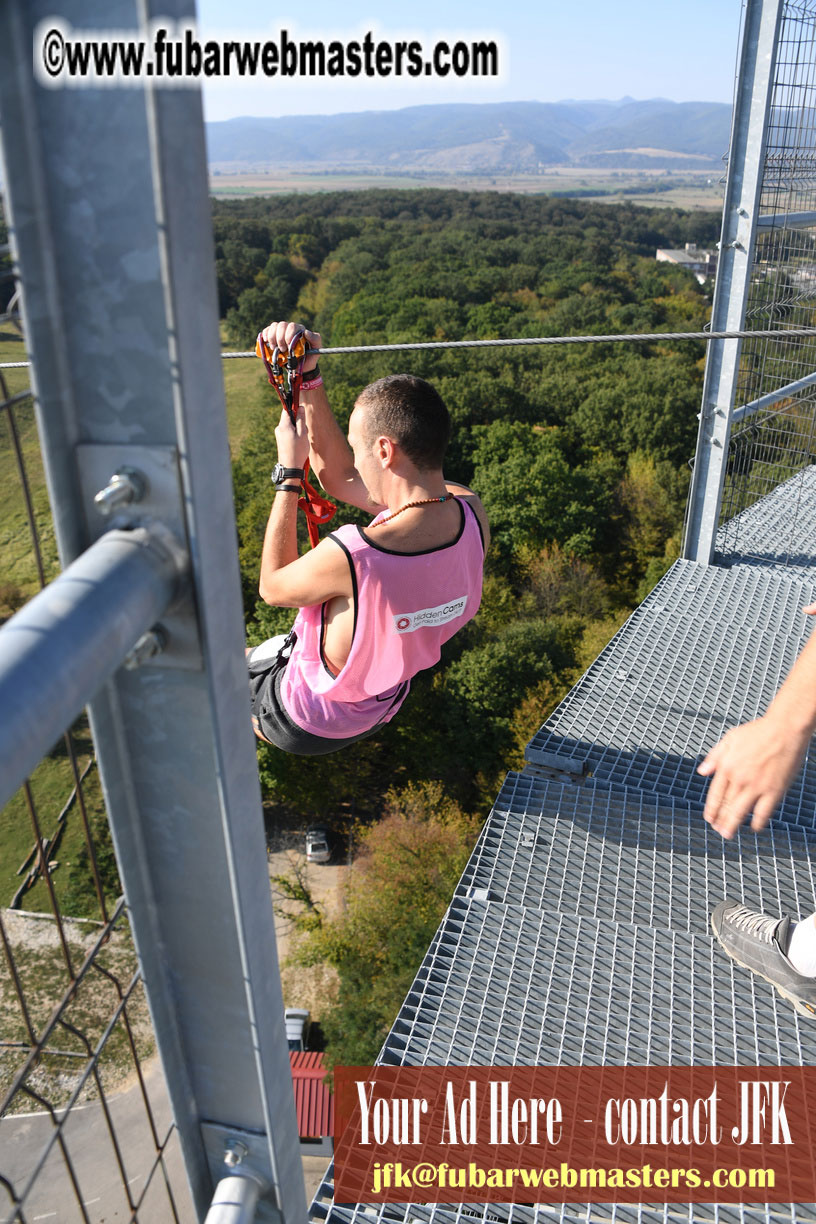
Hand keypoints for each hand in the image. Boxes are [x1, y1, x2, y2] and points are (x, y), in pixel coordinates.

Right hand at [261, 320, 321, 372]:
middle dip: (280, 338)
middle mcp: (289, 329)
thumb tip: (306, 332)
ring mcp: (281, 332)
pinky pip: (267, 331)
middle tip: (282, 349)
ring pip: (274, 326)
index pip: (292, 326)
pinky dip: (265, 335)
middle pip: (281, 325)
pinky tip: (266, 342)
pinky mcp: (273, 337)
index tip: (288, 346)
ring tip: (275, 348)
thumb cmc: (310, 356)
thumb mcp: (316, 348)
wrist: (302, 367)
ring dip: (272, 337)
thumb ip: (315, 339)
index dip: (288, 335)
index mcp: (299, 330)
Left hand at [274, 406, 309, 470]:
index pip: (287, 410)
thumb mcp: (302, 433)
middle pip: (289, 418)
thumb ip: (301, 419)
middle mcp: (279, 428)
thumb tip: (300, 407)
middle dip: (298, 422)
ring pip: (290, 426)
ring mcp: (279, 435)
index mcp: (283, 425)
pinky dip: (295, 435)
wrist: (290, 467)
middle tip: (304, 432)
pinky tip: (298, 443)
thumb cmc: (298, 451)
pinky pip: (288, 433)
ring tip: (302, 440)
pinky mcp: (281, 440)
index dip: (295, 409)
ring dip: (298, 430)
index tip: (302, 414)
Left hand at [697, 714, 809, 837]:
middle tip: (718, 830)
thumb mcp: (730, 738)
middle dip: (720, 820)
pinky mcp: (774, 790)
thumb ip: (714, 756)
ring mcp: (757, 786)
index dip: (711, 809)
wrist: (785, 729)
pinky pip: (763, 812)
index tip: (709, 818)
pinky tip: (755, 827)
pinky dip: (757, 822)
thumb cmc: (758, 731)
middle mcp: (739, 778)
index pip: (715, 794)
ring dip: (732, 825)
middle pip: (726, 805)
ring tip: (728, 834)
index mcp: (727, 766)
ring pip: (740, 812)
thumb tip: (701, 771)